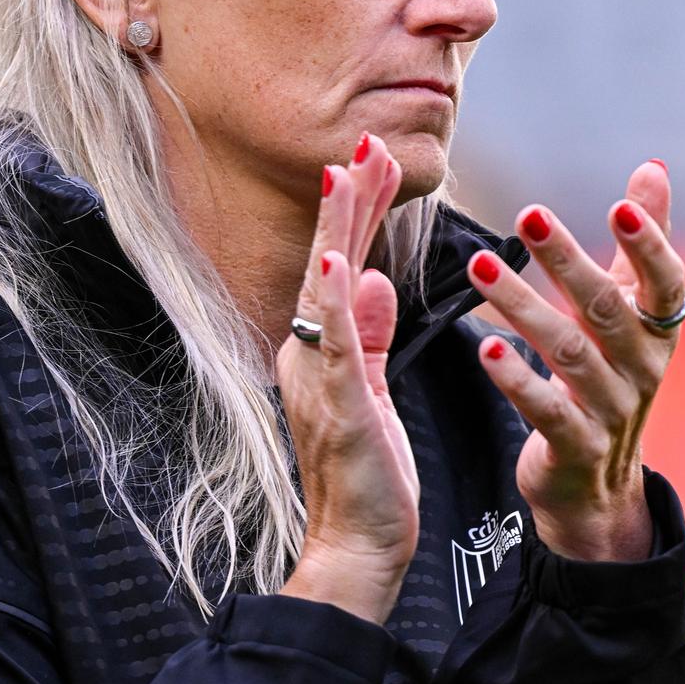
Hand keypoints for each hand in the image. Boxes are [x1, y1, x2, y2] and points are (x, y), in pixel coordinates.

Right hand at [275, 133, 415, 623]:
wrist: (357, 546)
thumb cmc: (368, 475)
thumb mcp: (373, 390)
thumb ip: (370, 336)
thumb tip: (373, 281)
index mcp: (321, 347)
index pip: (341, 262)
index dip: (357, 208)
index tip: (374, 156)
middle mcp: (309, 352)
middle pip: (330, 258)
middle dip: (351, 196)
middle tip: (368, 137)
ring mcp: (318, 375)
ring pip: (327, 286)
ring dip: (339, 226)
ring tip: (349, 170)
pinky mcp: (338, 403)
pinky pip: (333, 343)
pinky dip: (333, 299)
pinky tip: (335, 259)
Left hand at [466, 159, 684, 561]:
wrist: (596, 483)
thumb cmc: (610, 373)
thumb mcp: (631, 311)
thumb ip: (642, 242)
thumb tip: (654, 166)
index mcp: (658, 330)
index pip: (665, 282)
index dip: (651, 245)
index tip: (622, 203)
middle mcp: (643, 368)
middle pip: (606, 308)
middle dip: (567, 259)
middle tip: (528, 214)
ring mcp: (612, 412)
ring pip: (569, 353)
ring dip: (523, 306)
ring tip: (479, 267)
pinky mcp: (575, 447)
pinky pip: (548, 411)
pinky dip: (518, 380)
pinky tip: (487, 348)